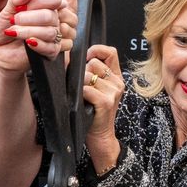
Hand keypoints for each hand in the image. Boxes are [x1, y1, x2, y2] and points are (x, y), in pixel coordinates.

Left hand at [0, 0, 76, 77]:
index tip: (23, 6)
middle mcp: (51, 21)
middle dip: (30, 17)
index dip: (39, 1)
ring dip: (29, 31)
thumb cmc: (3, 32)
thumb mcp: (5, 12)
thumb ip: (16, 0)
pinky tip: (28, 42)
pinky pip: (51, 48)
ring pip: (50, 31)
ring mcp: (52, 37)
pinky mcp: (50, 52)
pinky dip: (38, 44)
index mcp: (43, 7)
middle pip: (51, 15)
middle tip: (14, 20)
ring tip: (15, 32)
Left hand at [79, 43, 123, 171]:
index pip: (110, 52)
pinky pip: (86, 89)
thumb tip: (68, 55)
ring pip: (88, 75)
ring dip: (79, 85)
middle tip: (81, 86)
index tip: (85, 58)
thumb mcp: (95, 89)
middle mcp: (118, 82)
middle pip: (94, 63)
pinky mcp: (106, 102)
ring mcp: (113, 92)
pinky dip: (80, 94)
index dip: (96, 50)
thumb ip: (89, 71)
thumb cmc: (93, 112)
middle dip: (83, 72)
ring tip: (82, 96)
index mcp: (116, 76)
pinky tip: (82, 101)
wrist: (100, 136)